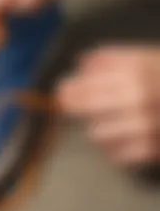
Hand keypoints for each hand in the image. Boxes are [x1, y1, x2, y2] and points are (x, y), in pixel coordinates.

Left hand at [57, 46, 159, 165]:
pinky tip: (118, 136)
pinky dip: (112, 146)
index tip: (61, 90)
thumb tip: (80, 63)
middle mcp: (137, 99)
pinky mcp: (152, 149)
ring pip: (97, 133)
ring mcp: (145, 126)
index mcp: (134, 73)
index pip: (88, 85)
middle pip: (89, 108)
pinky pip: (115, 154)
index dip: (69, 89)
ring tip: (103, 119)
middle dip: (73, 105)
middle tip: (67, 102)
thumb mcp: (141, 57)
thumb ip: (110, 57)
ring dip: (96, 126)